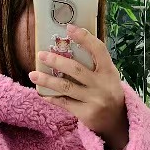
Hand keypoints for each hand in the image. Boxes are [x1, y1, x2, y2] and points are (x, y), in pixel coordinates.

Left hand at [29, 24, 128, 149]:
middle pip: (76, 69)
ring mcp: (94, 100)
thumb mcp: (108, 75)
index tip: (69, 27)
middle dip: (56, 61)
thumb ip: (95, 63)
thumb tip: (69, 44)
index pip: (98, 50)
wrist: (117, 121)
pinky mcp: (86, 114)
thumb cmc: (108, 92)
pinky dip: (51, 97)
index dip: (84, 37)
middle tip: (41, 54)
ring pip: (66, 87)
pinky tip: (41, 93)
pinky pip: (64, 103)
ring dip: (47, 80)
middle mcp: (102, 85)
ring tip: (32, 75)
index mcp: (109, 71)